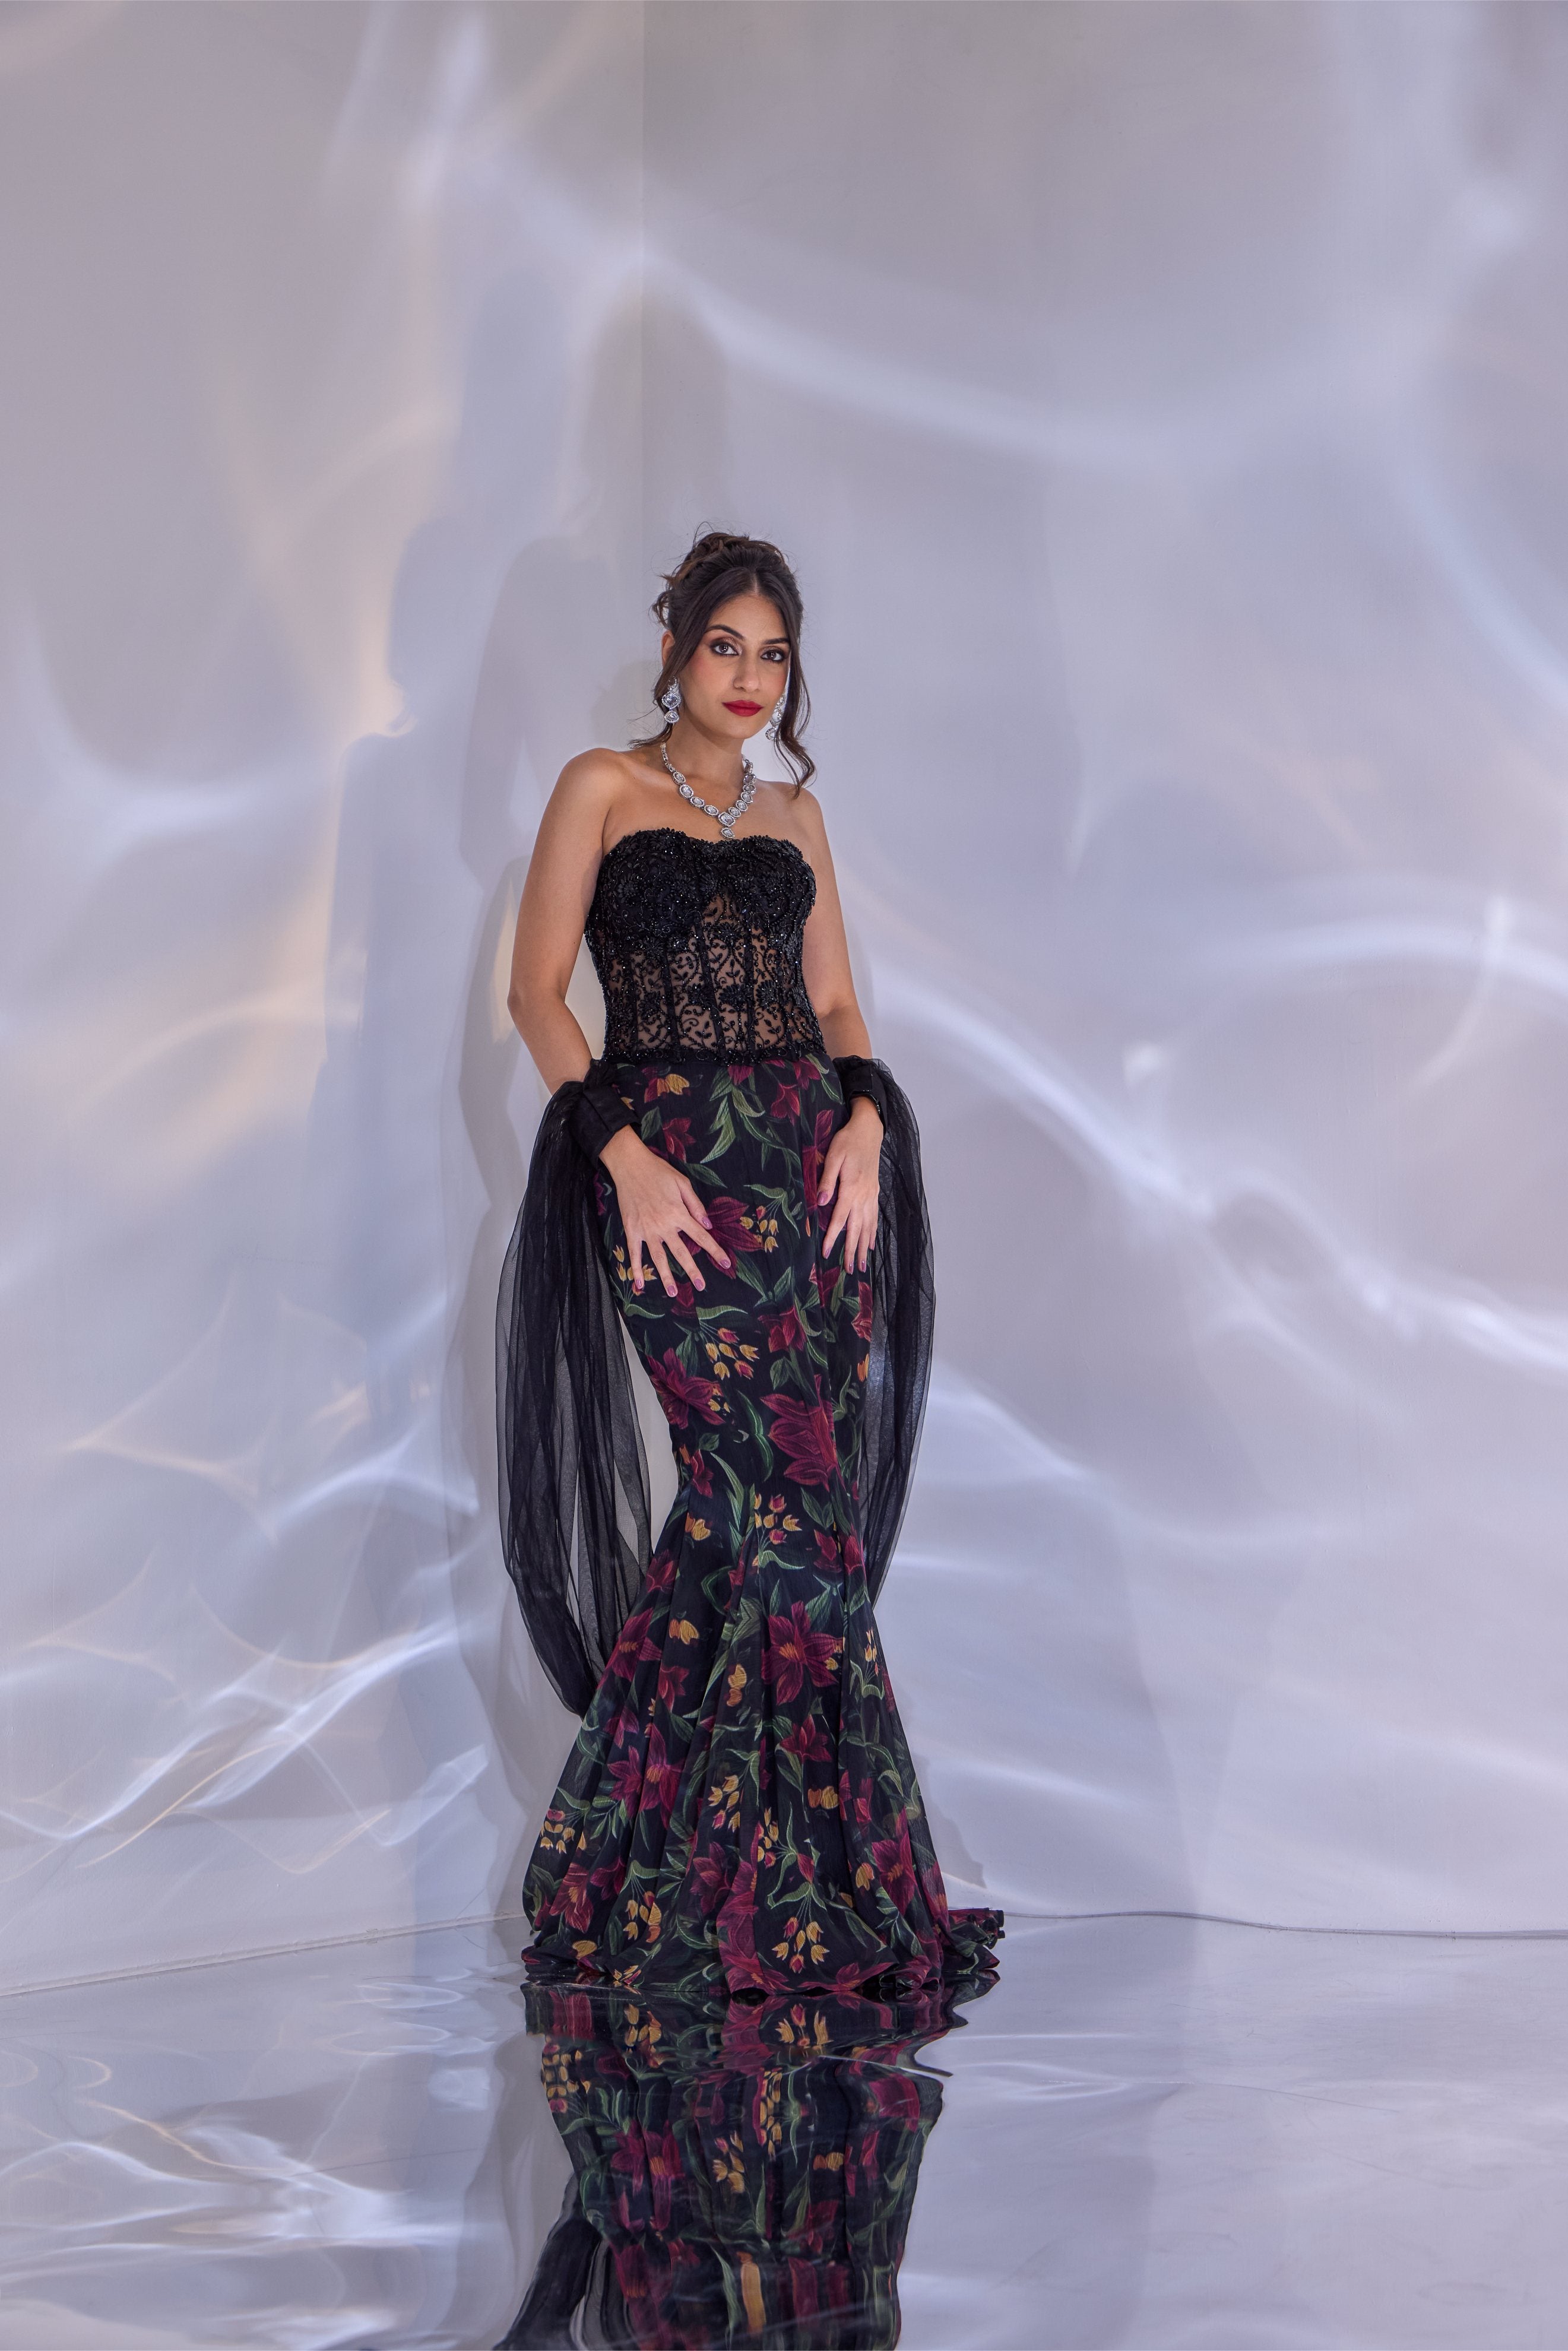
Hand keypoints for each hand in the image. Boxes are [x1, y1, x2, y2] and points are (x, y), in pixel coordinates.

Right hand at [599, 1128, 730, 1296]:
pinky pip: (634, 1253)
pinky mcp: (632, 1230)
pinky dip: (636, 1269)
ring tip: (672, 1292)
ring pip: (658, 1258)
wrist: (630, 1165)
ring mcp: (646, 1230)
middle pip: (681, 1252)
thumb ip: (696, 1205)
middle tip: (701, 1286)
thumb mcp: (683, 1183)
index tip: (725, 1263)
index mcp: (679, 1213)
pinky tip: (640, 1284)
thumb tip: (708, 1224)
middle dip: (693, 1270)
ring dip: (666, 1276)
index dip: (714, 1250)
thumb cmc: (658, 1172)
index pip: (701, 1236)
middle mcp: (664, 1225)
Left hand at [819, 1099, 881, 1270]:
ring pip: (868, 1226)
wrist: (869, 1130)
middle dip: (852, 1250)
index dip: (832, 1237)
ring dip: (864, 1246)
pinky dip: (873, 1233)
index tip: (826, 1253)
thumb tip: (821, 1202)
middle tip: (849, 1270)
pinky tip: (871, 1243)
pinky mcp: (875, 1192)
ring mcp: (871, 1195)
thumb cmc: (848, 1141)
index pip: (840, 1219)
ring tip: (862, 1264)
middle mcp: (864, 1196)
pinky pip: (875, 1217)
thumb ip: (827, 1180)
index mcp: (851, 1188)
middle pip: (857, 1229)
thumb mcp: (833, 1156)